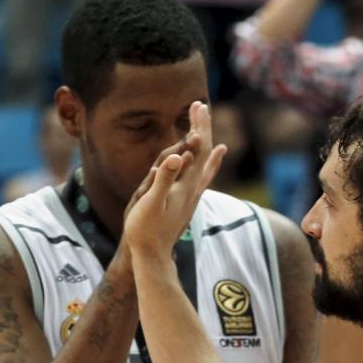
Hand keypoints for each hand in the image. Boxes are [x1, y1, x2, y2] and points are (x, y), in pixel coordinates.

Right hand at [121, 102, 226, 259]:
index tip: (197, 106)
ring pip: (207, 162)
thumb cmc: (145, 230)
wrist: (153, 257)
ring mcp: (193, 195)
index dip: (198, 126)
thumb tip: (178, 156)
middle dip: (203, 127)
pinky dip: (213, 159)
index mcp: (185, 184)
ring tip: (208, 125)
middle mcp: (194, 188)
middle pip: (205, 151)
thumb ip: (164, 178)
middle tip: (200, 106)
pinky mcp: (190, 202)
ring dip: (208, 141)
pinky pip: (206, 174)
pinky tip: (217, 154)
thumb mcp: (150, 202)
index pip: (197, 149)